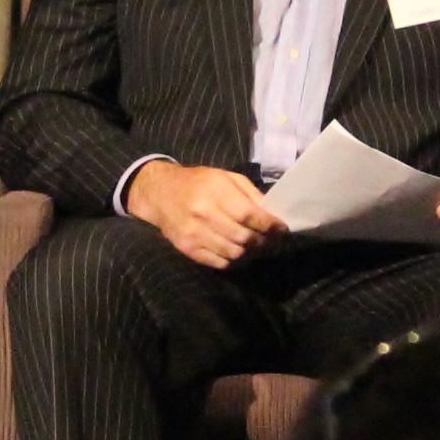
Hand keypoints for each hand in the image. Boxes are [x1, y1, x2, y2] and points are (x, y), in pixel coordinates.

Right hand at [127, 159, 281, 269]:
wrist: (158, 193)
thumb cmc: (197, 182)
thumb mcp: (225, 177)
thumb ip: (250, 194)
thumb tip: (272, 214)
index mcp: (214, 191)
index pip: (250, 215)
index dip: (270, 225)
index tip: (281, 228)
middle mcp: (203, 213)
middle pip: (244, 237)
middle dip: (263, 241)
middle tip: (269, 239)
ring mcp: (193, 233)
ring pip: (234, 253)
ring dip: (249, 252)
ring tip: (253, 245)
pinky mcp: (187, 248)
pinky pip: (219, 262)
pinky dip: (232, 260)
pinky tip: (235, 250)